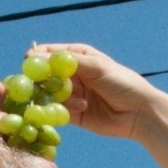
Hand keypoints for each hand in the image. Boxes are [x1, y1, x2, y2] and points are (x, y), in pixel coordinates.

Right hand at [30, 43, 167, 141]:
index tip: (29, 63)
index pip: (49, 53)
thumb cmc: (122, 82)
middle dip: (40, 80)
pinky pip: (58, 112)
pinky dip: (63, 110)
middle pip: (45, 75)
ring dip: (54, 97)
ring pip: (49, 95)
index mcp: (77, 56)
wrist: (139, 112)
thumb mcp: (96, 66)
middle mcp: (72, 74)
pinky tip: (82, 108)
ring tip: (73, 98)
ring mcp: (72, 94)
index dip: (37, 58)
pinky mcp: (74, 114)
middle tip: (39, 85)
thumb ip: (68, 62)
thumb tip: (37, 56)